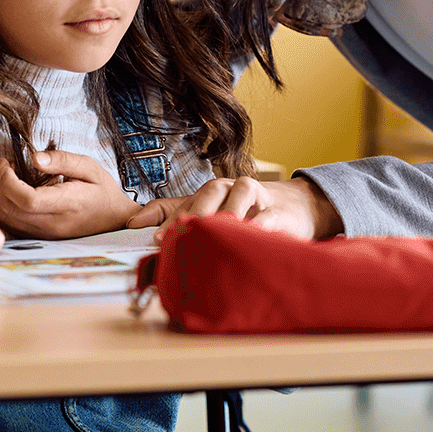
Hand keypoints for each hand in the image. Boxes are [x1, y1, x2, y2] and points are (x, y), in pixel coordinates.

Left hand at [0, 150, 140, 239]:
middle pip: (10, 209)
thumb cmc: (103, 192)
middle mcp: (53, 222)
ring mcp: (45, 233)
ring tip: (7, 178)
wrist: (115, 220)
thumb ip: (62, 160)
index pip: (26, 199)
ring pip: (6, 219)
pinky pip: (12, 225)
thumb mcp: (89, 167)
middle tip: (3, 166)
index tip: (8, 164)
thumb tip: (34, 157)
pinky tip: (14, 193)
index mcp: (67, 203)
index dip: (8, 181)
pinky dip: (5, 208)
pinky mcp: (41, 237)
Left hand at [148, 177, 342, 240]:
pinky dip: (254, 231)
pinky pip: (265, 221)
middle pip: (207, 196)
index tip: (153, 240)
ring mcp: (256, 198)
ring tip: (212, 238)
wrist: (299, 206)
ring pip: (236, 203)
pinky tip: (245, 242)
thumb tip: (132, 225)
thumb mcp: (214, 213)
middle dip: (192, 218)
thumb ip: (176, 215)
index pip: (179, 203)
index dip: (162, 219)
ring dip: (224, 221)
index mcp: (210, 192)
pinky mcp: (278, 213)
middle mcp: (229, 189)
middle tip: (177, 241)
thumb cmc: (250, 212)